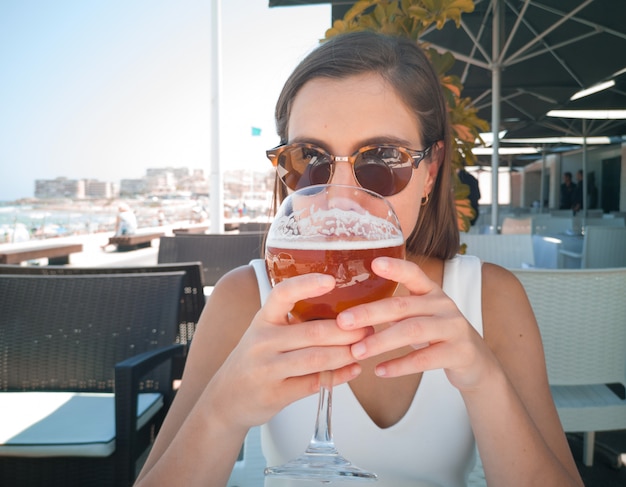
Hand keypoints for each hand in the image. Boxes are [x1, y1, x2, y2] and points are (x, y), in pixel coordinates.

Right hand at [208, 273, 370, 428]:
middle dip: (347, 330)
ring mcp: (267, 369)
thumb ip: (293, 323)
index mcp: (262, 319)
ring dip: (346, 353)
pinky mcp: (275, 394)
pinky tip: (353, 369)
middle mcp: (262, 341)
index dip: (306, 284)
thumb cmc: (255, 360)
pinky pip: (314, 383)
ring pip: (317, 358)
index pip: (282, 294)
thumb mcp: (265, 333)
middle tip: (369, 326)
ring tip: (365, 348)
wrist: (225, 399)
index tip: (331, 280)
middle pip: (313, 331)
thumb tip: (343, 312)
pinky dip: (339, 376)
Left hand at [336, 257, 496, 391]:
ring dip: (381, 341)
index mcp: (431, 292)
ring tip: (357, 351)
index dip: (396, 267)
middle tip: (343, 322)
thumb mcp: (420, 316)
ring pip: (412, 331)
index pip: (414, 273)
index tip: (374, 262)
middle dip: (370, 313)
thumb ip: (395, 310)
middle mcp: (444, 305)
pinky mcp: (459, 352)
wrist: (475, 363)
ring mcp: (454, 328)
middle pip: (403, 306)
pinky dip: (400, 365)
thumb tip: (350, 312)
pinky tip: (380, 371)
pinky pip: (425, 359)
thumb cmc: (436, 335)